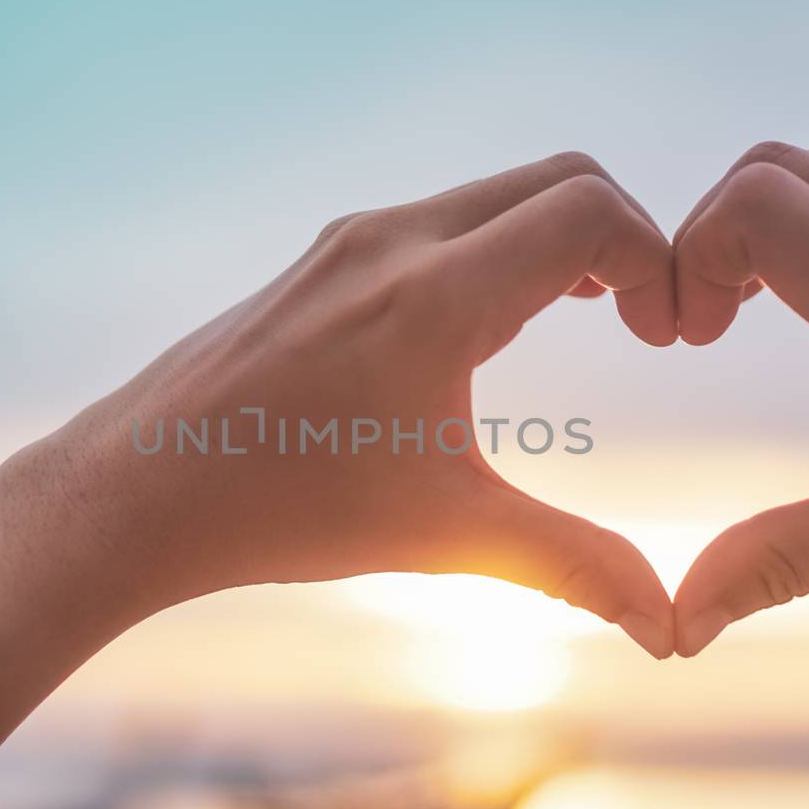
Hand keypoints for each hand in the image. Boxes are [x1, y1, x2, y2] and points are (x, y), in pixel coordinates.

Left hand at [55, 152, 679, 655]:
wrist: (141, 489)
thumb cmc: (285, 509)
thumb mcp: (445, 534)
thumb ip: (572, 566)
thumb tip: (668, 629)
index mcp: (435, 295)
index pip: (590, 212)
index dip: (657, 259)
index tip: (666, 336)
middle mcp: (393, 241)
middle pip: (557, 179)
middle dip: (624, 238)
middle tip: (642, 322)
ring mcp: (350, 241)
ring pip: (495, 195)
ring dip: (557, 241)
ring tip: (585, 317)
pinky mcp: (322, 258)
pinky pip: (440, 219)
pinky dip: (497, 247)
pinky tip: (492, 326)